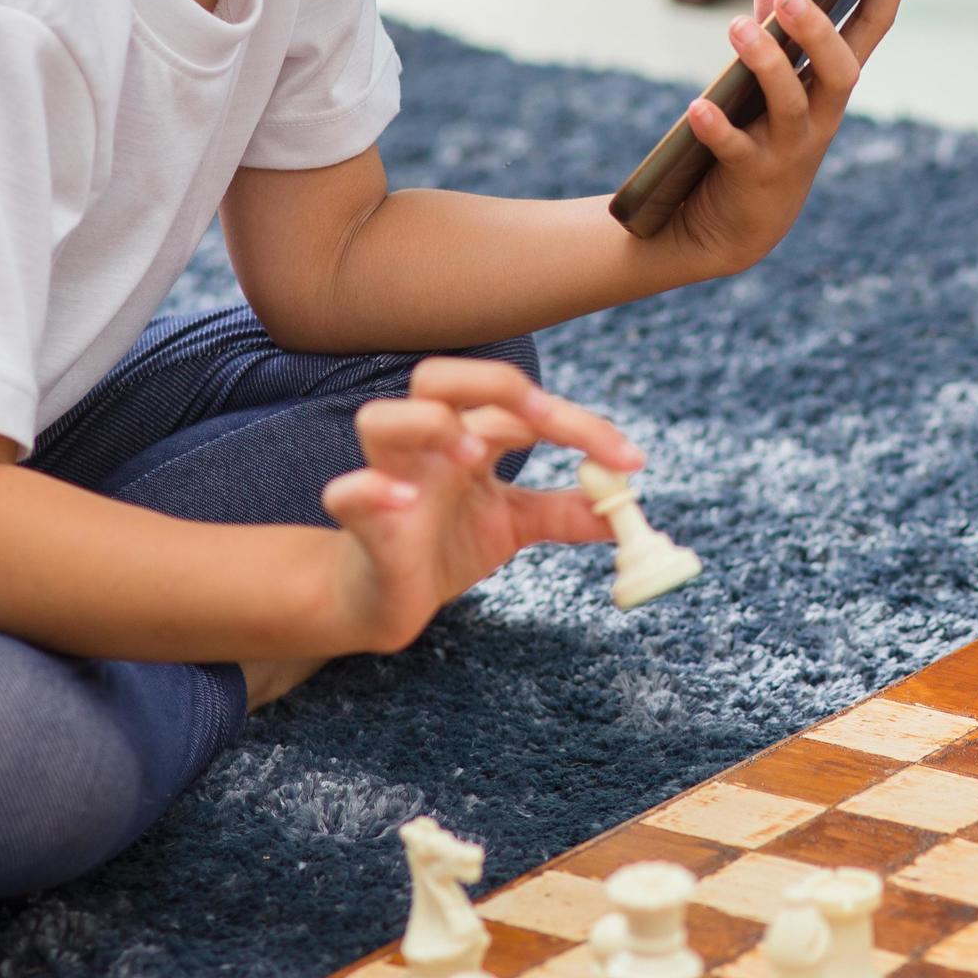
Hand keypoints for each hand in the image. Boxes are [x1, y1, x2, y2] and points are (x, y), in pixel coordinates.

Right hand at [320, 357, 637, 654]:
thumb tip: (624, 509)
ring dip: (429, 425)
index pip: (522, 406)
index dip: (581, 427)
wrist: (385, 599)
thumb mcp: (514, 525)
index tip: (632, 461)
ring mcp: (387, 477)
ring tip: (474, 455)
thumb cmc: (443, 547)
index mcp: (467, 436)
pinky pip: (346, 492)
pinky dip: (373, 490)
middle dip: (494, 384)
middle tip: (545, 418)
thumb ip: (565, 511)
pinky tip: (404, 503)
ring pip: (381, 418)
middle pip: (440, 377)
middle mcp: (426, 446)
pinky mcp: (359, 521)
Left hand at [664, 0, 916, 278]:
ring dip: (766, 65)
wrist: (730, 227)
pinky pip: (737, 149)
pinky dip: (718, 127)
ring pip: (790, 104)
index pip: (871, 25)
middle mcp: (821, 114)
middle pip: (840, 68)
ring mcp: (791, 148)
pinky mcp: (753, 178)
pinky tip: (698, 108)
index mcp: (830, 82)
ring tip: (737, 29)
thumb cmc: (756, 138)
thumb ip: (772, 22)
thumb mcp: (767, 77)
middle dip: (819, 30)